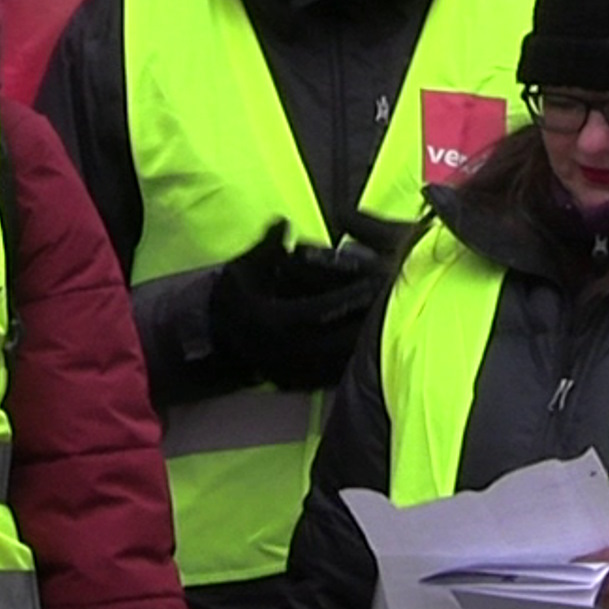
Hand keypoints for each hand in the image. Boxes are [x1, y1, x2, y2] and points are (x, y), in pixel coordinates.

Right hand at [209, 221, 384, 391]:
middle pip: (339, 339)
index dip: (350, 295)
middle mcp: (285, 350)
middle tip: (394, 303)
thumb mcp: (245, 266)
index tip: (376, 280)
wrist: (214, 337)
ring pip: (340, 362)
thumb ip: (267, 245)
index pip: (320, 309)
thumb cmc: (233, 297)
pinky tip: (371, 349)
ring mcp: (293, 371)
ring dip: (367, 344)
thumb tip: (283, 224)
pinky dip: (353, 363)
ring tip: (391, 324)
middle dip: (369, 321)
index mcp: (273, 320)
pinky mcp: (299, 384)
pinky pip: (333, 377)